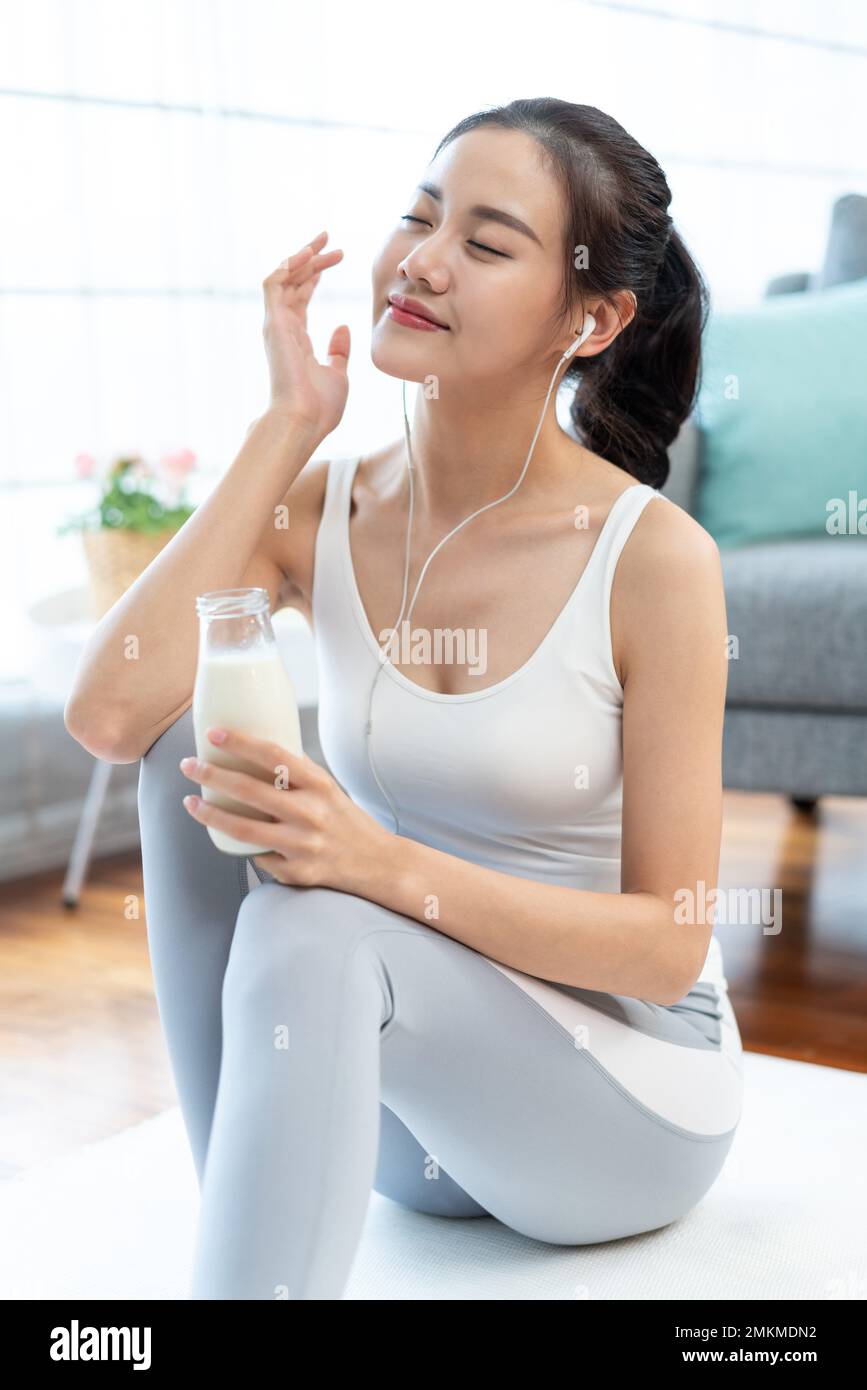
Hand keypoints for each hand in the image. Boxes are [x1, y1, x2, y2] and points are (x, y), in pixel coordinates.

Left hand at [179, 726, 388, 892]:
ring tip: (190, 803)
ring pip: (244, 829)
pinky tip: (224, 837)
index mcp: (320, 786)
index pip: (275, 756)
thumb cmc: (345, 820)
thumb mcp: (328, 788)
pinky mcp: (297, 873)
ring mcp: (303, 846)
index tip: (214, 732)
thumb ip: (296, 773)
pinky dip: (240, 847)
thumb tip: (253, 750)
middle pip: (251, 791)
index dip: (241, 742)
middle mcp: (311, 814)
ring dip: (210, 814)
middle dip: (212, 775)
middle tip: (188, 765)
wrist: (378, 864)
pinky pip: (258, 858)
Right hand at [262, 230, 349, 441]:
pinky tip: (307, 253)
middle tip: (330, 238)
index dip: (316, 275)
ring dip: (303, 255)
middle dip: (311, 257)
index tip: (336, 257)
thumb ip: (338, 351)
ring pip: (284, 277)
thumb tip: (343, 329)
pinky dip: (288, 265)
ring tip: (324, 240)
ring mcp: (276, 324)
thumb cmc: (319, 407)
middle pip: (293, 282)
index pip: (302, 297)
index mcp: (297, 339)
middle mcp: (283, 328)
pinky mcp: (273, 323)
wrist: (303, 421)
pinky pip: (274, 283)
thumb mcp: (337, 373)